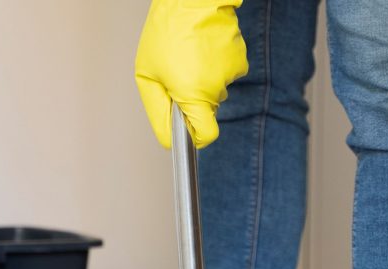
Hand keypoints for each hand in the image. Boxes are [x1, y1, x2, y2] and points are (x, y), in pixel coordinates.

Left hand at [135, 0, 248, 148]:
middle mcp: (217, 88)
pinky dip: (214, 65)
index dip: (194, 134)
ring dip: (201, 79)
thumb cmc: (166, 33)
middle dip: (192, 99)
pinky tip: (202, 48)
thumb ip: (159, 111)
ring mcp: (231, 74)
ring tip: (187, 55)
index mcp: (193, 95)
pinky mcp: (240, 60)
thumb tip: (169, 137)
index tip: (185, 125)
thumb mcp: (147, 76)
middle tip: (175, 74)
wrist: (192, 1)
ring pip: (214, 89)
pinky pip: (224, 73)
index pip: (206, 135)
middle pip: (207, 110)